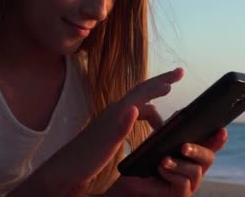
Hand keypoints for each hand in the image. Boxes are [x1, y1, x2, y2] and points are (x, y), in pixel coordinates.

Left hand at [9, 68, 184, 196]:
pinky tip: (148, 123)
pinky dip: (146, 114)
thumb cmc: (85, 159)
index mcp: (116, 113)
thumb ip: (121, 126)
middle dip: (160, 82)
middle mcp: (114, 111)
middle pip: (141, 91)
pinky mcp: (109, 129)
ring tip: (167, 103)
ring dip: (154, 100)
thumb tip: (136, 107)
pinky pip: (132, 114)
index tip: (180, 73)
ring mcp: (111, 119)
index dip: (162, 83)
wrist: (64, 170)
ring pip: (137, 103)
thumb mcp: (106, 144)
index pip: (143, 92)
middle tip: (178, 74)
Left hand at [103, 126, 227, 196]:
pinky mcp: (180, 196)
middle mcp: (194, 170)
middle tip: (184, 146)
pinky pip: (184, 185)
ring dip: (180, 164)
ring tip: (164, 160)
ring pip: (196, 171)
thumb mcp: (158, 141)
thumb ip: (171, 128)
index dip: (218, 139)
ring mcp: (189, 184)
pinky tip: (161, 168)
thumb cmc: (145, 161)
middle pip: (208, 158)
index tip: (221, 129)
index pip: (210, 145)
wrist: (129, 183)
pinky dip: (173, 174)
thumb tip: (183, 112)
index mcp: (192, 155)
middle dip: (198, 150)